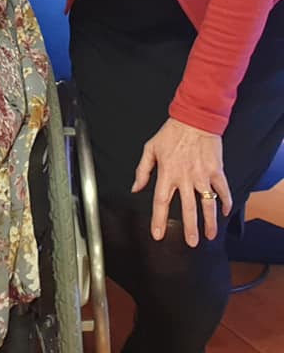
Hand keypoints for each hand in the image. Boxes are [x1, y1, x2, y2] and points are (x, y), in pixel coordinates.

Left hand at [132, 116, 232, 246]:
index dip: (158, 220)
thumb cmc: (171, 133)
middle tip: (191, 243)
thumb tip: (136, 188)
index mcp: (167, 173)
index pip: (161, 201)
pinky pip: (223, 191)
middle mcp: (185, 177)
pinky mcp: (216, 171)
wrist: (194, 119)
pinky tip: (225, 212)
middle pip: (187, 208)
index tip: (158, 235)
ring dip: (209, 222)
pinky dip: (226, 203)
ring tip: (210, 235)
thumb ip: (142, 170)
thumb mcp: (150, 148)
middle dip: (189, 228)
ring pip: (207, 204)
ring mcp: (202, 175)